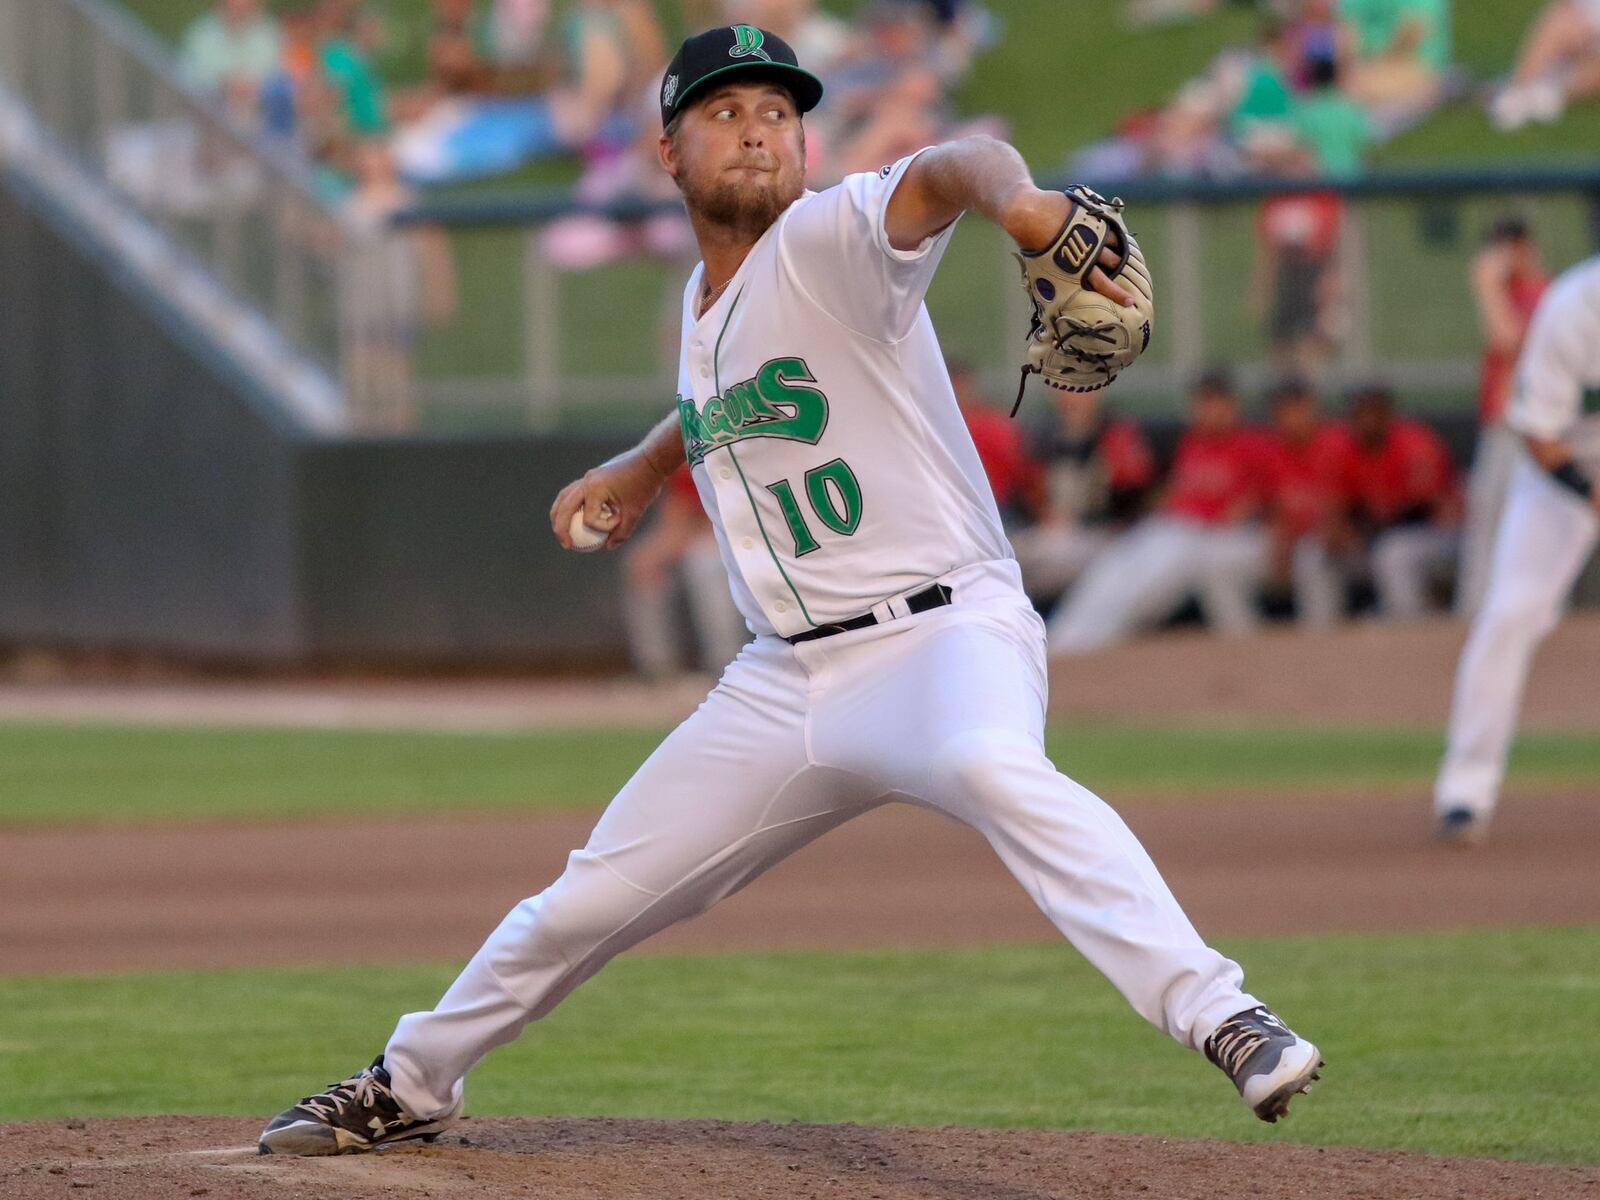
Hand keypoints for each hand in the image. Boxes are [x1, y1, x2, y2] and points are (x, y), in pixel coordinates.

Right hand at [549, 449, 667, 550]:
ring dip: (560, 515)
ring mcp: (587, 477)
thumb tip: (608, 546)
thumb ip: (622, 532)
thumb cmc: (645, 485)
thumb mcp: (635, 512)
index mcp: (595, 489)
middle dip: (561, 528)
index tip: (620, 519)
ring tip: (562, 532)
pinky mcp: (592, 476)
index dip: (604, 527)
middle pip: (564, 507)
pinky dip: (571, 505)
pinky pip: (575, 492)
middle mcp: (587, 481)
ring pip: (564, 497)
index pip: (590, 519)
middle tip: (566, 545)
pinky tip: (575, 518)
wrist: (650, 459)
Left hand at [1007, 188, 1134, 306]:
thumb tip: (1052, 297)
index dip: (1118, 294)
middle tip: (1125, 272)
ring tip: (1117, 250)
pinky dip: (1111, 231)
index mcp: (1078, 270)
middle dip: (1119, 268)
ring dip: (1117, 248)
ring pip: (1114, 244)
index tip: (1130, 301)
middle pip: (1114, 264)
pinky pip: (1109, 227)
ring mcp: (1093, 234)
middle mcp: (1089, 253)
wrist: (1030, 215)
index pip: (1103, 285)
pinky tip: (1111, 233)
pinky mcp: (1092, 218)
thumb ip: (1055, 281)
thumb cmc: (1032, 246)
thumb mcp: (1042, 269)